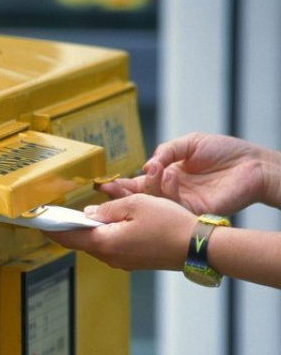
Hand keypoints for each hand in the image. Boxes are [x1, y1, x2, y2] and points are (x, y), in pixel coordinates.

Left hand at [44, 194, 196, 270]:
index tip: (37, 222)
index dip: (51, 228)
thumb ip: (107, 209)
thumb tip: (88, 215)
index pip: (69, 237)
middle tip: (56, 214)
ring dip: (88, 231)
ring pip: (97, 244)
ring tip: (80, 215)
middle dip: (69, 228)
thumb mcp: (136, 205)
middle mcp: (110, 257)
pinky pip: (111, 246)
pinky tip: (107, 223)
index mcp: (106, 243)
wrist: (197, 247)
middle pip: (81, 241)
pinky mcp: (133, 261)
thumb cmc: (170, 224)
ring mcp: (122, 262)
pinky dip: (104, 235)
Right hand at [96, 133, 278, 214]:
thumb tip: (146, 166)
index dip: (120, 185)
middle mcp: (170, 193)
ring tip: (154, 170)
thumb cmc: (225, 151)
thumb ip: (166, 151)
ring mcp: (180, 204)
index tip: (103, 183)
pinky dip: (168, 190)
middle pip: (139, 199)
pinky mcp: (191, 211)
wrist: (252, 164)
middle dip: (121, 194)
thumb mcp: (189, 142)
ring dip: (149, 186)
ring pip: (152, 203)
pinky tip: (171, 175)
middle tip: (108, 188)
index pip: (138, 184)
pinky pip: (172, 206)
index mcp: (167, 176)